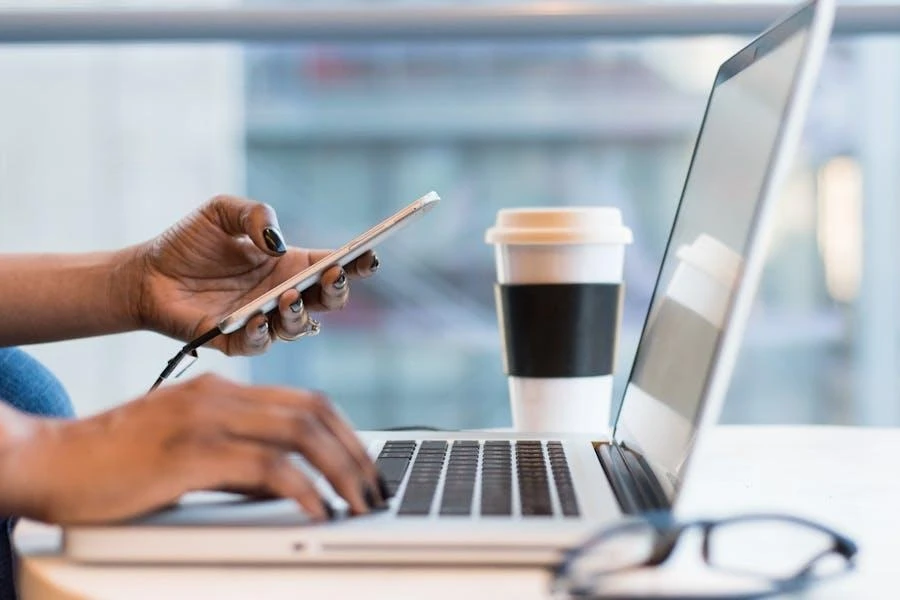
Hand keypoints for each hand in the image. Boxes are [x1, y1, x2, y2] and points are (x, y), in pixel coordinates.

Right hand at [0, 375, 386, 524]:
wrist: (49, 461)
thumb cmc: (115, 463)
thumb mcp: (189, 453)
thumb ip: (239, 462)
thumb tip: (290, 486)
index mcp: (222, 390)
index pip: (307, 401)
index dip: (347, 433)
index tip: (366, 467)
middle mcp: (220, 396)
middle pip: (314, 412)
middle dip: (356, 453)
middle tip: (375, 489)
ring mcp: (205, 419)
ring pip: (300, 433)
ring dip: (341, 471)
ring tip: (360, 504)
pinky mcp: (190, 453)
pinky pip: (266, 467)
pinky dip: (303, 489)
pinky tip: (318, 511)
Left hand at [131, 195, 378, 354]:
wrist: (146, 274)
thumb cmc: (188, 242)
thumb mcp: (221, 211)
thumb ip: (254, 214)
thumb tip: (277, 242)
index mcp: (289, 265)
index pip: (333, 266)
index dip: (356, 263)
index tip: (369, 255)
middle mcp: (282, 295)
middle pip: (328, 301)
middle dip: (337, 290)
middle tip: (333, 275)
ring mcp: (262, 320)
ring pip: (300, 328)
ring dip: (300, 314)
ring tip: (288, 296)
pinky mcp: (235, 341)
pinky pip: (259, 344)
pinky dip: (262, 333)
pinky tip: (257, 317)